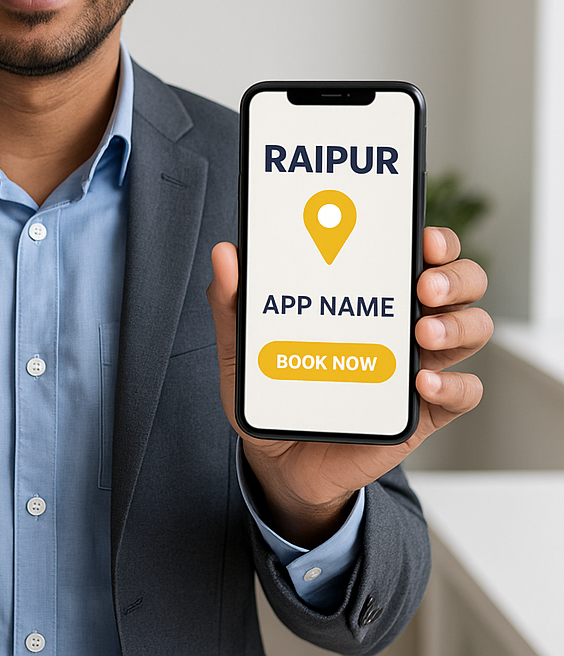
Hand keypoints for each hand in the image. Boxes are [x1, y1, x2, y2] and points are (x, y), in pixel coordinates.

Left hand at [208, 227, 491, 547]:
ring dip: (457, 325)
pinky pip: (464, 393)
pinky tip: (423, 383)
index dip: (433, 238)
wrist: (278, 460)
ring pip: (472, 329)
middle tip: (423, 285)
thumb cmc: (271, 388)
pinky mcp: (423, 412)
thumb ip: (232, 301)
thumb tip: (224, 254)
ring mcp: (418, 364)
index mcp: (367, 292)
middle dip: (454, 275)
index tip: (421, 236)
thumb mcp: (242, 345)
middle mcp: (402, 320)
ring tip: (422, 333)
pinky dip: (453, 385)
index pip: (416, 251)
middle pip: (462, 283)